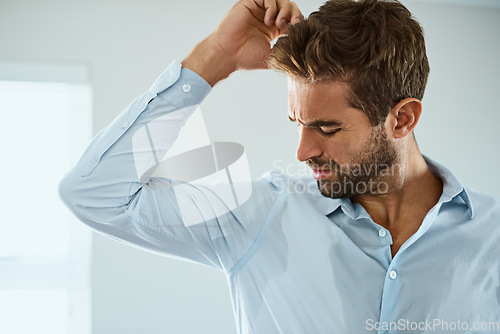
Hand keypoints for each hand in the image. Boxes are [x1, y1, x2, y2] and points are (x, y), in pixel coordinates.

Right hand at [182, 0, 302, 85]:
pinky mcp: (250, 3)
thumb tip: (300, 51)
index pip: (292, 18)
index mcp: (273, 29)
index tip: (298, 31)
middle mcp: (267, 16)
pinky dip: (272, 6)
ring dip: (285, 10)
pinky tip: (268, 20)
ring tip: (278, 24)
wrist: (228, 54)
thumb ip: (284, 52)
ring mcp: (259, 9)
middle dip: (295, 13)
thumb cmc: (245, 58)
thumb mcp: (271, 57)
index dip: (298, 22)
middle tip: (292, 25)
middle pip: (289, 6)